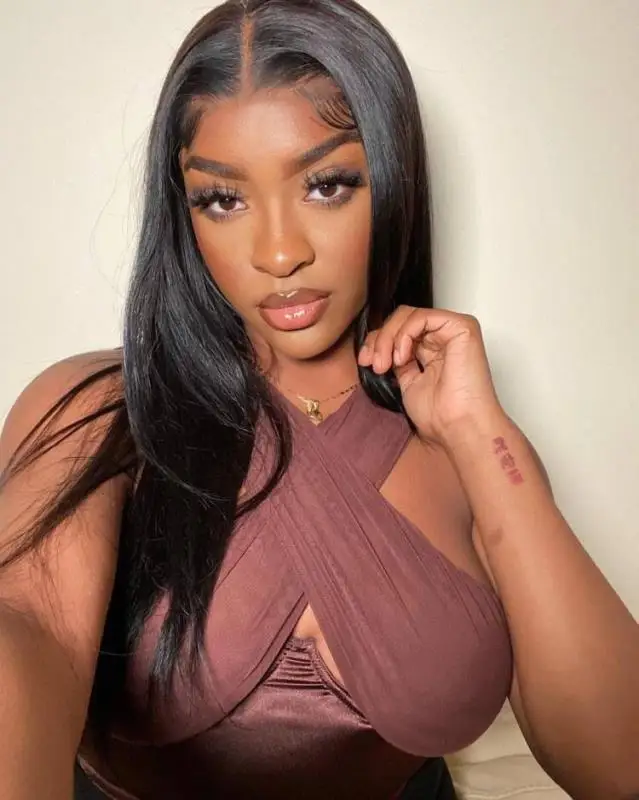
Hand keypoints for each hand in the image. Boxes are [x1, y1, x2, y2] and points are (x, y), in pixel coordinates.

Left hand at [358, 306, 504, 442]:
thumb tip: (376, 349)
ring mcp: (452, 331)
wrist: (457, 426)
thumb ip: (396, 360)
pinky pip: (423, 317)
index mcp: (432, 350)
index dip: (377, 342)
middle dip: (379, 339)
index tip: (364, 362)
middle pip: (401, 319)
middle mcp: (442, 337)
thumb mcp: (406, 381)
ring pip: (409, 315)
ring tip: (384, 364)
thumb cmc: (439, 414)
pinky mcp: (461, 327)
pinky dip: (404, 333)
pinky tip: (402, 357)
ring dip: (388, 338)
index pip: (399, 331)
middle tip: (372, 363)